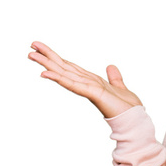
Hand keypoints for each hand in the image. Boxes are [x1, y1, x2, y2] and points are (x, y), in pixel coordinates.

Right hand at [28, 41, 142, 117]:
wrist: (134, 119)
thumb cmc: (127, 107)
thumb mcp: (120, 87)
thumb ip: (114, 77)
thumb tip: (111, 66)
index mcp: (90, 81)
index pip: (69, 66)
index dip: (56, 57)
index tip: (41, 47)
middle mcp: (86, 83)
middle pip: (63, 67)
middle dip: (47, 56)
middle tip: (31, 46)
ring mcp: (88, 88)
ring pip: (63, 74)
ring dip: (47, 65)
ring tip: (31, 55)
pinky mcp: (93, 94)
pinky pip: (73, 84)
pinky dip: (59, 78)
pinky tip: (46, 73)